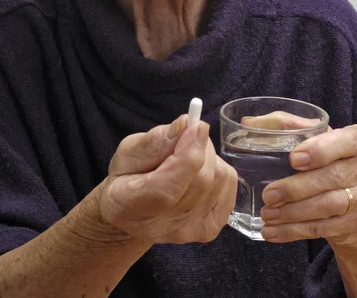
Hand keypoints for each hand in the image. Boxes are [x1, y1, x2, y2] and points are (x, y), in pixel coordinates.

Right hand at [98, 115, 236, 243]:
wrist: (134, 214)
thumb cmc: (128, 178)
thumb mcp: (128, 151)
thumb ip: (154, 140)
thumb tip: (184, 124)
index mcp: (131, 206)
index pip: (167, 188)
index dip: (188, 155)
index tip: (196, 125)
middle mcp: (162, 226)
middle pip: (200, 180)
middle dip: (200, 146)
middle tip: (187, 134)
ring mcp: (189, 231)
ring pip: (218, 178)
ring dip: (208, 156)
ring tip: (187, 156)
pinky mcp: (209, 228)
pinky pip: (228, 184)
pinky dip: (218, 167)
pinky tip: (199, 170)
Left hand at [260, 124, 356, 247]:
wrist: (353, 189)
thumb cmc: (326, 152)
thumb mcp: (313, 132)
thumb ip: (284, 123)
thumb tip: (248, 123)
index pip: (346, 141)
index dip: (320, 150)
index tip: (293, 159)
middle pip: (334, 178)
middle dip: (297, 188)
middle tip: (269, 194)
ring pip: (329, 206)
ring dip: (294, 213)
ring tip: (267, 214)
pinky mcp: (353, 222)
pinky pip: (323, 229)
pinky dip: (295, 231)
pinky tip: (273, 231)